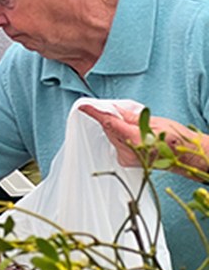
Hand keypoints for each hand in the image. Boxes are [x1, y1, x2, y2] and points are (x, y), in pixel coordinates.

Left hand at [79, 104, 205, 172]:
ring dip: (117, 129)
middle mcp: (129, 151)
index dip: (96, 114)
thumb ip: (129, 116)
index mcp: (136, 139)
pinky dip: (120, 137)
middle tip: (123, 114)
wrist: (184, 158)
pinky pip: (116, 144)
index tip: (84, 107)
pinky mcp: (125, 162)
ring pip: (112, 137)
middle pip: (110, 130)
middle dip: (112, 119)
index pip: (110, 123)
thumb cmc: (175, 139)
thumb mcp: (154, 122)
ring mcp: (126, 159)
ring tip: (135, 128)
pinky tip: (133, 136)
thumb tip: (113, 110)